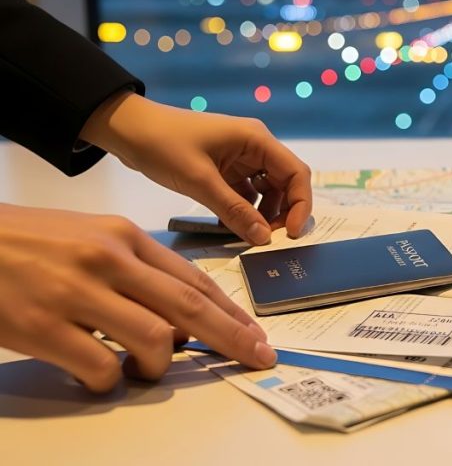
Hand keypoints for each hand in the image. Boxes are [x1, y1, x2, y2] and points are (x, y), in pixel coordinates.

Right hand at [0, 203, 275, 391]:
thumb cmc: (26, 242)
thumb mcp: (89, 239)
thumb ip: (135, 271)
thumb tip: (177, 323)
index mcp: (124, 237)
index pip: (193, 278)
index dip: (231, 311)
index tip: (256, 333)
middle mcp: (108, 260)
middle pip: (189, 306)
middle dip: (232, 337)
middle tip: (258, 358)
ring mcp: (76, 293)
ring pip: (154, 339)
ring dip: (158, 367)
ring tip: (140, 370)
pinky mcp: (43, 327)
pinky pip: (102, 368)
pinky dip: (109, 382)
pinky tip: (96, 377)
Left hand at [81, 92, 311, 244]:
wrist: (127, 129)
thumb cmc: (163, 144)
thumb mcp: (199, 181)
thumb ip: (234, 210)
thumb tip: (264, 239)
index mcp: (256, 140)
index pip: (296, 173)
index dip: (301, 205)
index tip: (292, 234)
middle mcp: (255, 147)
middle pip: (286, 184)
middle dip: (283, 212)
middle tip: (268, 239)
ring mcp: (241, 158)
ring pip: (267, 191)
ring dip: (263, 214)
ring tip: (248, 235)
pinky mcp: (226, 169)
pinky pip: (246, 194)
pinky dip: (244, 211)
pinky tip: (231, 226)